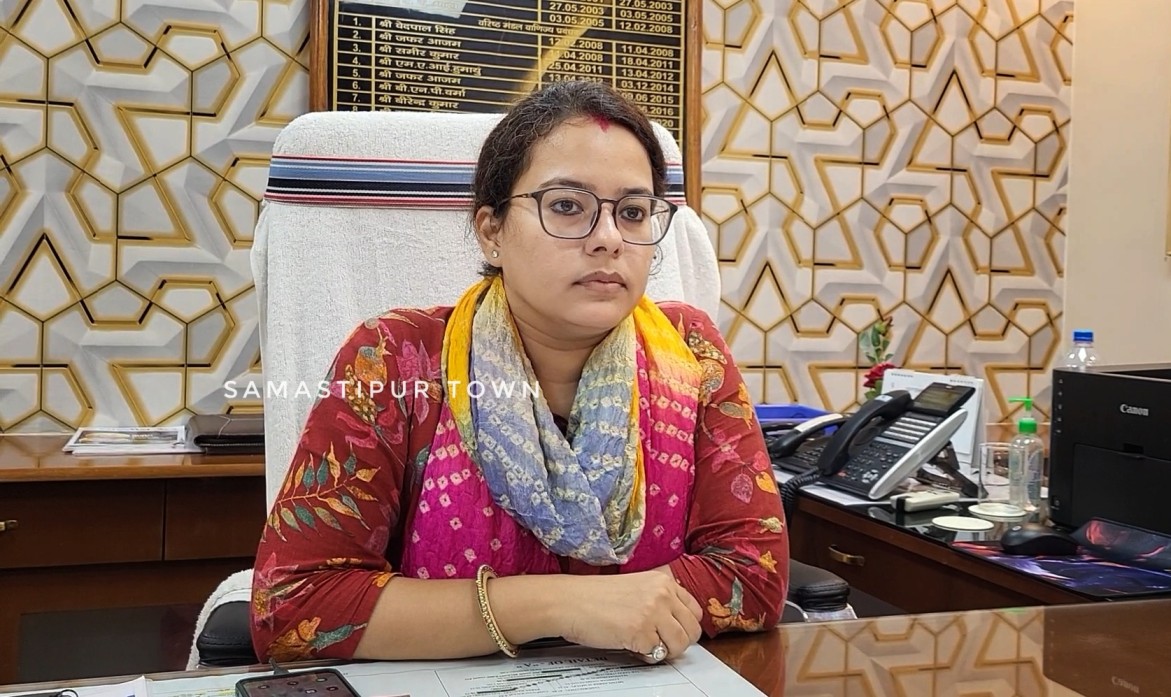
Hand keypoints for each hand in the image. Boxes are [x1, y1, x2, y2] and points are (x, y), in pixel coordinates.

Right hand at [556, 571, 703, 659]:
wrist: (568, 601)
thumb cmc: (593, 596)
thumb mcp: (635, 586)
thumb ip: (657, 598)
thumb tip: (675, 622)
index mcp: (662, 581)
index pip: (694, 610)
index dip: (685, 626)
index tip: (674, 632)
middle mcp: (662, 595)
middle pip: (693, 629)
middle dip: (679, 642)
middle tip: (661, 645)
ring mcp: (653, 613)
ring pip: (681, 644)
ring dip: (666, 651)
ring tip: (647, 646)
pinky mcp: (641, 633)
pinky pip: (658, 655)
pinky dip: (647, 657)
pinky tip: (632, 647)